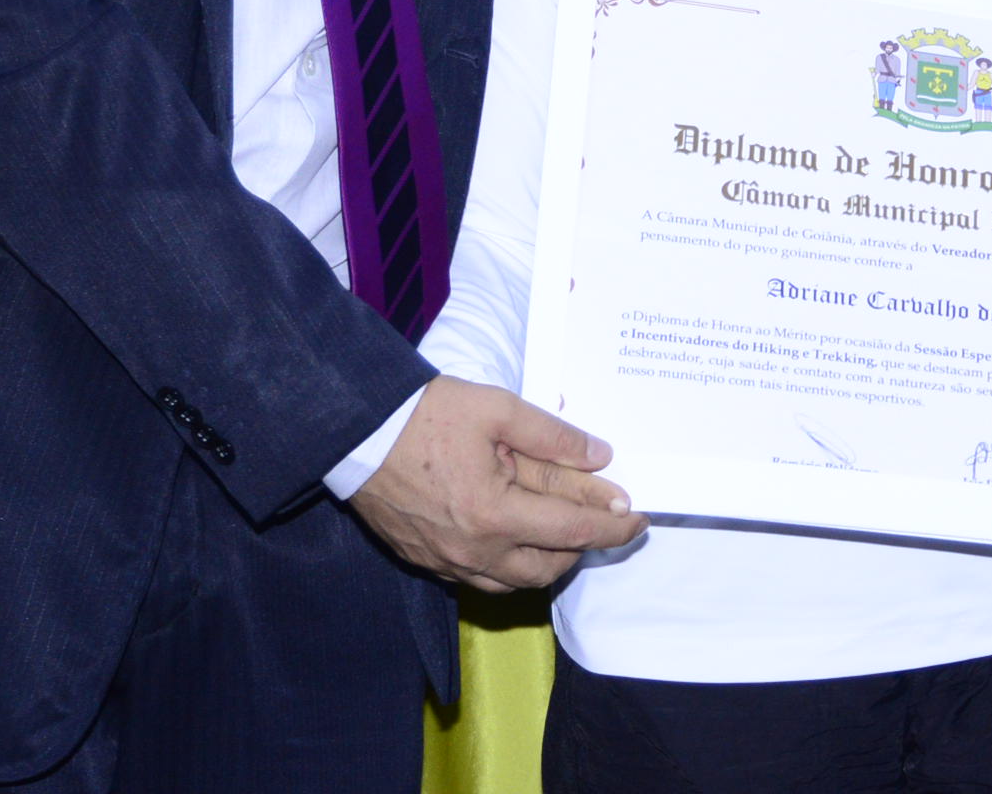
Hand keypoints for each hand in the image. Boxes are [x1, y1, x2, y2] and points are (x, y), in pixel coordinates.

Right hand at [347, 376, 645, 593]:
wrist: (355, 433)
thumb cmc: (423, 416)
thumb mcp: (496, 410)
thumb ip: (552, 437)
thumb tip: (599, 457)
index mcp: (495, 514)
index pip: (574, 530)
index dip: (613, 524)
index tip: (637, 517)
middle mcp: (473, 551)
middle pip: (549, 565)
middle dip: (583, 546)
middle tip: (600, 517)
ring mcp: (447, 562)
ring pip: (515, 581)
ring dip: (547, 559)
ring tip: (560, 526)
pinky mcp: (426, 561)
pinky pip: (481, 579)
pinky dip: (509, 565)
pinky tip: (515, 535)